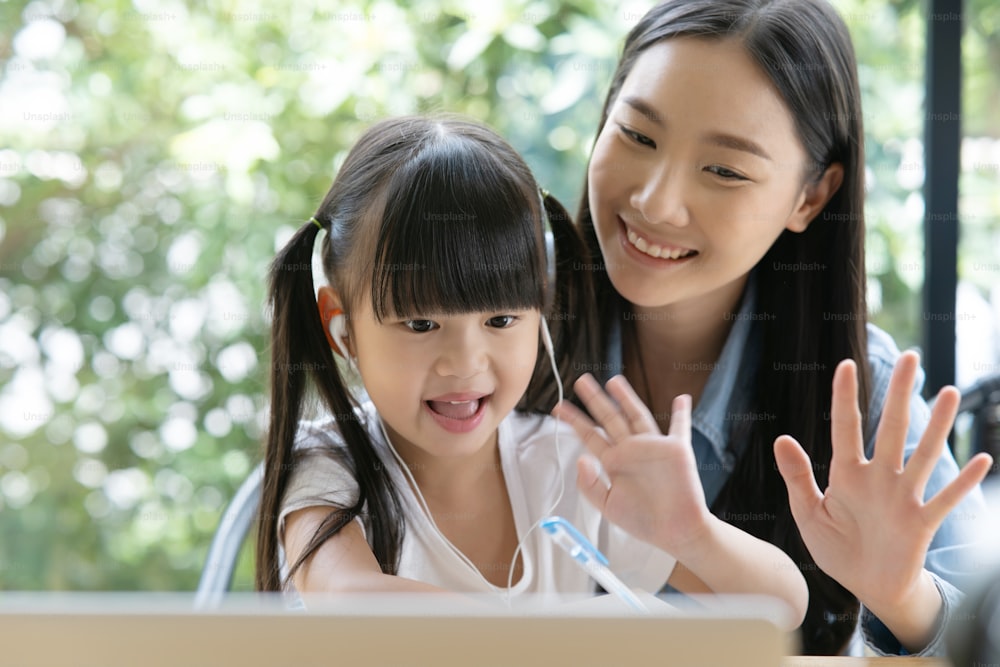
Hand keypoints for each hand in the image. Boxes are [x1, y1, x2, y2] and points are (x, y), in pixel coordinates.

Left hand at [551, 374, 710, 556]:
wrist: (675, 532)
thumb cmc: (644, 522)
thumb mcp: (607, 507)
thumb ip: (590, 485)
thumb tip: (580, 459)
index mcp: (615, 462)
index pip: (591, 436)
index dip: (575, 421)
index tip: (559, 408)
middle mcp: (632, 450)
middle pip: (609, 419)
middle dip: (594, 400)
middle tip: (581, 381)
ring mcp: (653, 448)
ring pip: (636, 415)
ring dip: (626, 398)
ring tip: (613, 381)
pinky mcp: (676, 450)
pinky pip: (681, 427)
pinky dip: (682, 413)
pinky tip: (681, 398)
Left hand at [774, 351, 992, 645]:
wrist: (866, 588)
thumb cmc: (837, 548)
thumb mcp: (808, 513)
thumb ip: (797, 476)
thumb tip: (781, 438)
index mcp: (847, 474)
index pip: (845, 428)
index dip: (845, 398)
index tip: (846, 365)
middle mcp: (879, 479)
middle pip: (890, 429)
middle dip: (898, 394)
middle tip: (910, 358)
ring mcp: (903, 499)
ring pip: (924, 456)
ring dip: (938, 426)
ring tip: (950, 393)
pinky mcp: (921, 524)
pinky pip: (945, 500)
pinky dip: (963, 483)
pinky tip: (982, 460)